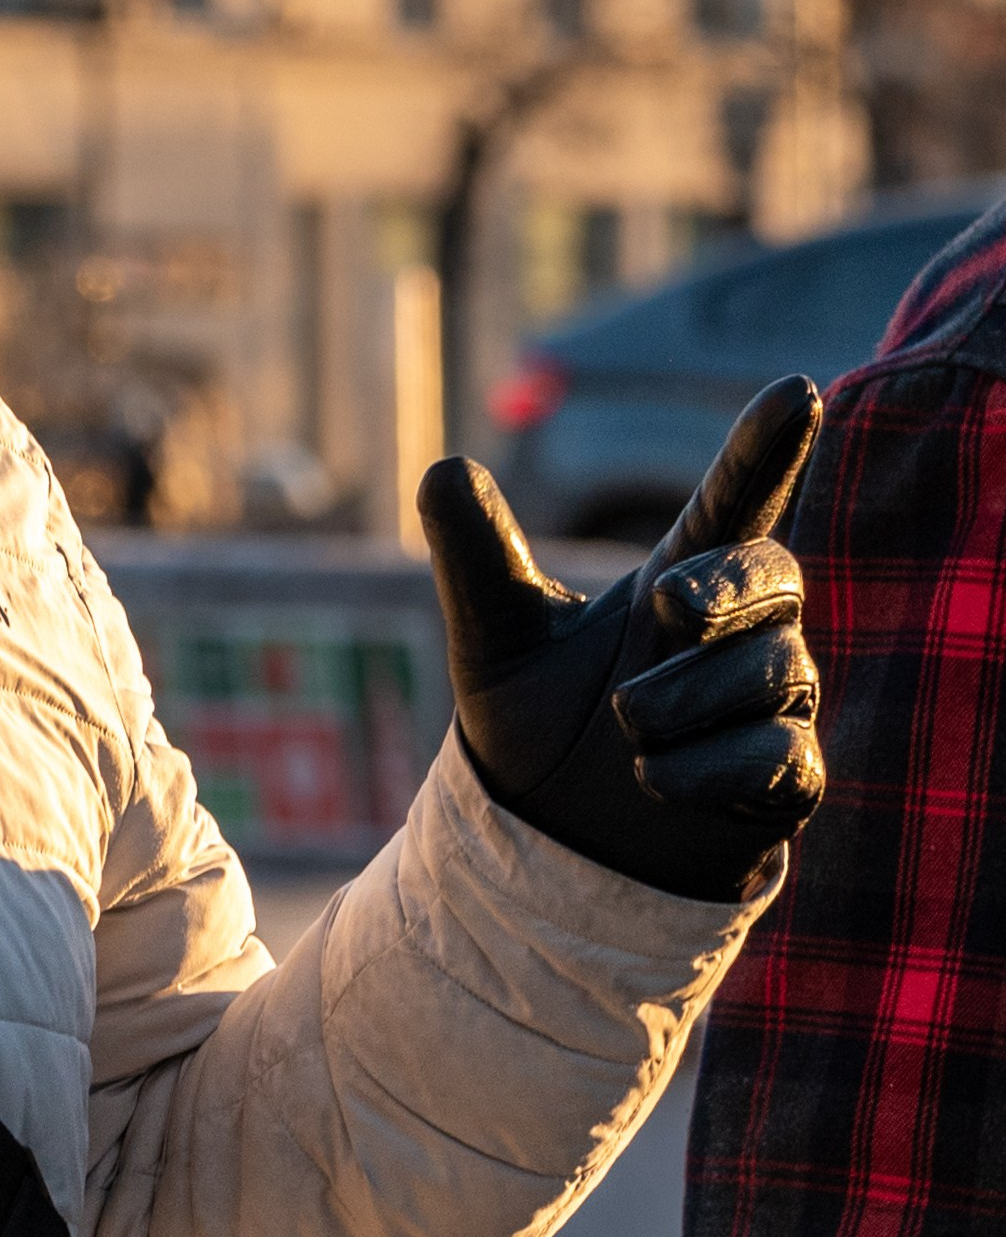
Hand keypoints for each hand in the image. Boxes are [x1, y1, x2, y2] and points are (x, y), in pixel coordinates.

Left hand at [416, 377, 825, 903]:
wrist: (550, 848)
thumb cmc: (538, 728)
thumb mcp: (495, 640)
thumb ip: (476, 556)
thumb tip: (441, 465)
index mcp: (677, 579)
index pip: (735, 499)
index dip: (766, 449)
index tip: (796, 388)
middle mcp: (739, 633)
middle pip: (775, 572)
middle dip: (727, 586)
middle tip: (667, 609)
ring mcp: (772, 706)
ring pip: (773, 672)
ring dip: (684, 699)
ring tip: (624, 729)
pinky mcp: (786, 782)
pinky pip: (777, 758)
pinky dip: (704, 768)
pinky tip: (653, 781)